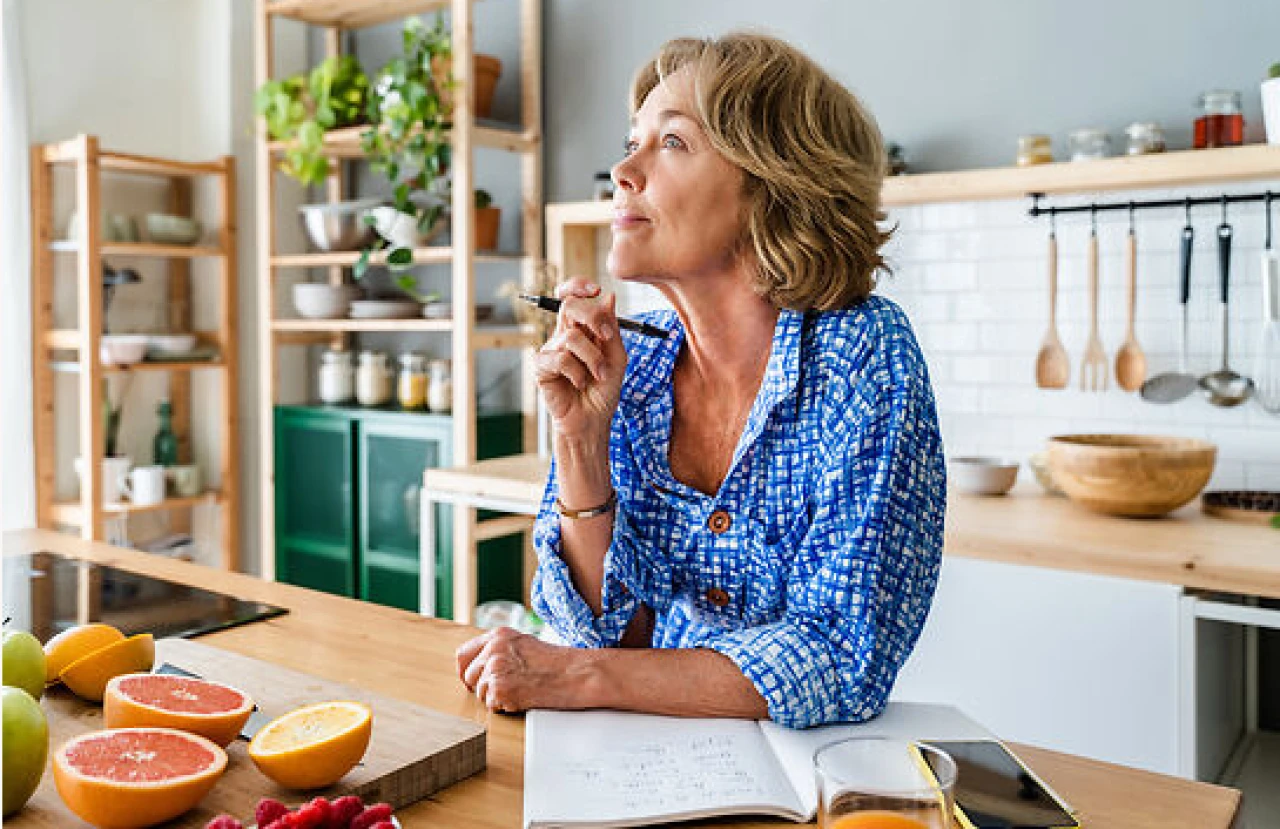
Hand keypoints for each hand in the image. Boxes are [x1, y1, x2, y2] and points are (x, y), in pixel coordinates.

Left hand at [455, 627, 589, 712]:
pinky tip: (524, 698)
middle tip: (506, 690)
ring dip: (496, 697)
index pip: (463, 654)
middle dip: (483, 687)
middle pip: (469, 676)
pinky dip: (505, 707)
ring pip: (480, 692)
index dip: (466, 671)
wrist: (577, 673)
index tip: (473, 680)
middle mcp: (493, 648)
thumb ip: (500, 651)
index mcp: (498, 634)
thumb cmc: (558, 662)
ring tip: (521, 690)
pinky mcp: (500, 687)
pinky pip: (491, 705)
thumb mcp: (524, 645)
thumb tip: (480, 667)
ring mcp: (495, 668)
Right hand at [533, 279, 627, 442]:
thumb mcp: (617, 357)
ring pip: (571, 337)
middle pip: (568, 305)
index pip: (573, 297)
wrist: (593, 420)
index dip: (579, 286)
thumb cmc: (603, 390)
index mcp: (582, 328)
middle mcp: (564, 335)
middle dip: (592, 316)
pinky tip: (579, 384)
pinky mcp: (541, 367)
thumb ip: (612, 329)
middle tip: (606, 336)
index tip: (596, 289)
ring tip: (599, 376)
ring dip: (592, 358)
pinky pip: (560, 359)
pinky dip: (576, 372)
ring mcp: (551, 350)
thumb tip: (609, 297)